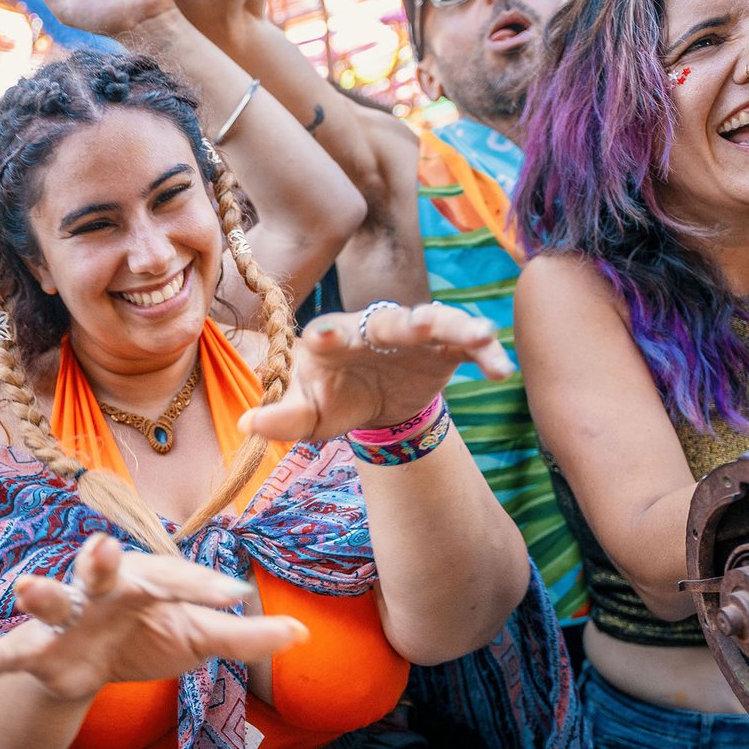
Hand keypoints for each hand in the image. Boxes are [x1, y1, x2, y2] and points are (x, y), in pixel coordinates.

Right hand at [0, 533, 308, 702]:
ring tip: (21, 588)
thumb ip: (244, 638)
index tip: (238, 598)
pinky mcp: (40, 648)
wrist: (92, 662)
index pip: (179, 582)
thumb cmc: (150, 635)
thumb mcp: (199, 639)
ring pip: (52, 600)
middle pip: (104, 570)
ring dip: (39, 593)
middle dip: (100, 559)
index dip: (205, 589)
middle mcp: (104, 588)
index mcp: (148, 580)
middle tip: (101, 547)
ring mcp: (68, 615)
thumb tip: (303, 633)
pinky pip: (14, 651)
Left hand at [241, 300, 509, 441]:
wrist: (374, 403)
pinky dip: (485, 353)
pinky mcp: (443, 348)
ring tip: (477, 335)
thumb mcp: (307, 415)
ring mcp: (412, 335)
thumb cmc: (331, 400)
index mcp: (332, 340)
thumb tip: (247, 426)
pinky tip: (501, 370)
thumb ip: (281, 419)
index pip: (327, 332)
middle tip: (416, 324)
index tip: (322, 338)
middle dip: (403, 323)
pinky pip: (466, 346)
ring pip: (435, 322)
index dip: (326, 335)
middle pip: (388, 322)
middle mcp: (373, 329)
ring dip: (455, 326)